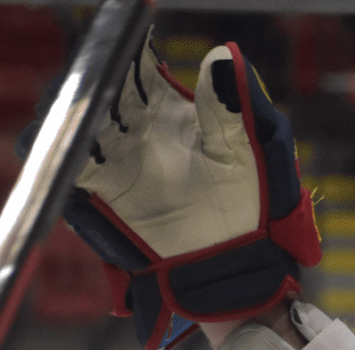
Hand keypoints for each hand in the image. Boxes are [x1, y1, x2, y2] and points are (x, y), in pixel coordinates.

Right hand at [19, 32, 320, 349]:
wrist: (235, 257)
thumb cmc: (247, 202)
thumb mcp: (242, 151)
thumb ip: (228, 106)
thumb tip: (223, 55)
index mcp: (170, 109)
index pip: (136, 66)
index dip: (125, 49)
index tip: (122, 35)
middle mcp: (137, 127)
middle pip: (98, 87)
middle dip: (89, 75)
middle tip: (90, 71)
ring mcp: (116, 155)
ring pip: (77, 119)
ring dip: (68, 107)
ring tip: (74, 103)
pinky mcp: (104, 187)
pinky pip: (69, 163)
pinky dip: (55, 150)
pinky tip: (57, 141)